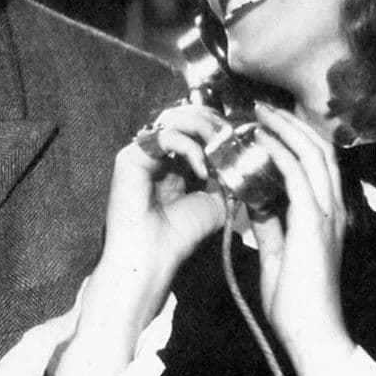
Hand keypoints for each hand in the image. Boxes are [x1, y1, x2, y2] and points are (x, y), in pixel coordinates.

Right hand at [51, 104, 229, 375]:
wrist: (151, 261)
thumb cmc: (180, 237)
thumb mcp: (214, 200)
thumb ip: (224, 174)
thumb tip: (244, 152)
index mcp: (172, 160)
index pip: (196, 125)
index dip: (220, 127)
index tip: (242, 141)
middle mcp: (155, 152)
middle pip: (185, 114)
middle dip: (215, 123)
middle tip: (233, 140)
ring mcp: (142, 152)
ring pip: (176, 119)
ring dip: (205, 131)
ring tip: (221, 151)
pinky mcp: (130, 157)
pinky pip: (165, 136)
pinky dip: (190, 147)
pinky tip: (203, 169)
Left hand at [247, 103, 353, 362]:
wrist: (313, 333)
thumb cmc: (297, 302)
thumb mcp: (278, 256)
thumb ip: (270, 227)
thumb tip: (253, 203)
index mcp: (327, 215)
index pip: (317, 164)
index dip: (296, 138)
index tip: (269, 124)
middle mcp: (333, 208)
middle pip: (319, 149)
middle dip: (291, 123)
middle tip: (263, 107)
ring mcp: (328, 214)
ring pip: (312, 154)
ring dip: (285, 129)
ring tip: (260, 113)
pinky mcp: (314, 222)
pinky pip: (297, 174)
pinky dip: (278, 151)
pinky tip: (259, 140)